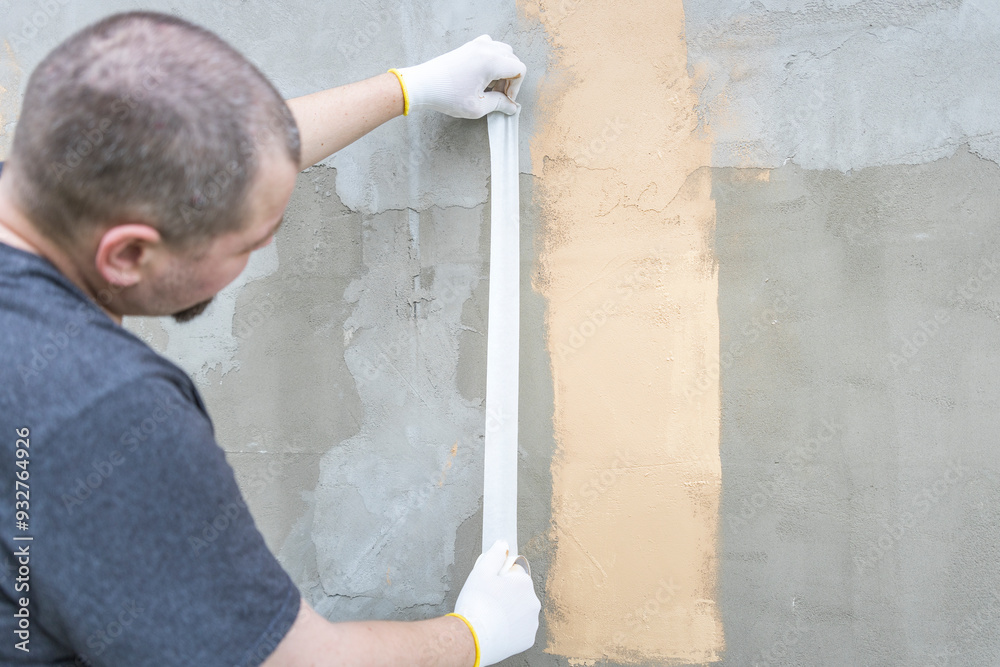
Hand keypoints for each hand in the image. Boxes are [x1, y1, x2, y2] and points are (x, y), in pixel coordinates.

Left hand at [395, 35, 525, 117]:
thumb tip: (511, 106)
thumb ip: (499, 105)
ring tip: (490, 86)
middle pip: (512, 60)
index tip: (505, 99)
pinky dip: (492, 60)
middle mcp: (486, 48)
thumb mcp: (477, 107)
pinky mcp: (468, 47)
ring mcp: (476, 45)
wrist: (423, 85)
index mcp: (491, 61)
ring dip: (502, 69)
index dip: (516, 87)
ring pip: (503, 52)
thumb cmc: (446, 95)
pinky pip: (490, 47)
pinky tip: (483, 75)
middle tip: (498, 95)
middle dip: (510, 79)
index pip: (519, 69)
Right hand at [453, 540, 539, 665]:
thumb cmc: (477, 603)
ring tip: (491, 618)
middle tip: (488, 602)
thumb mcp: (481, 571)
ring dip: (509, 612)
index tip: (489, 587)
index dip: (499, 579)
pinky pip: (520, 630)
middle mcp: (534, 602)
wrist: (472, 638)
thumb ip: (495, 554)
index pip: (514, 574)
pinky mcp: (528, 639)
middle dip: (506, 595)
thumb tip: (503, 544)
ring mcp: (532, 622)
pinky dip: (510, 630)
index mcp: (524, 583)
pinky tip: (496, 630)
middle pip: (518, 593)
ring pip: (520, 612)